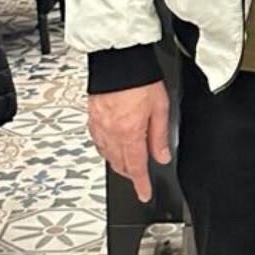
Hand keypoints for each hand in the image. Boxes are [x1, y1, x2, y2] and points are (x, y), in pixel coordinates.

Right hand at [88, 82, 172, 202]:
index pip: (136, 167)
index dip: (141, 184)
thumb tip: (162, 156)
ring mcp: (99, 125)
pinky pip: (97, 141)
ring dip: (117, 163)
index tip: (144, 194)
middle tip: (139, 177)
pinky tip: (110, 146)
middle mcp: (111, 132)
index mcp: (130, 133)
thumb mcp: (160, 108)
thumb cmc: (139, 79)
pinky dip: (105, 149)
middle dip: (130, 174)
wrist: (118, 60)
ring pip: (107, 155)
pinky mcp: (92, 116)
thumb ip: (160, 135)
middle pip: (120, 164)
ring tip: (127, 163)